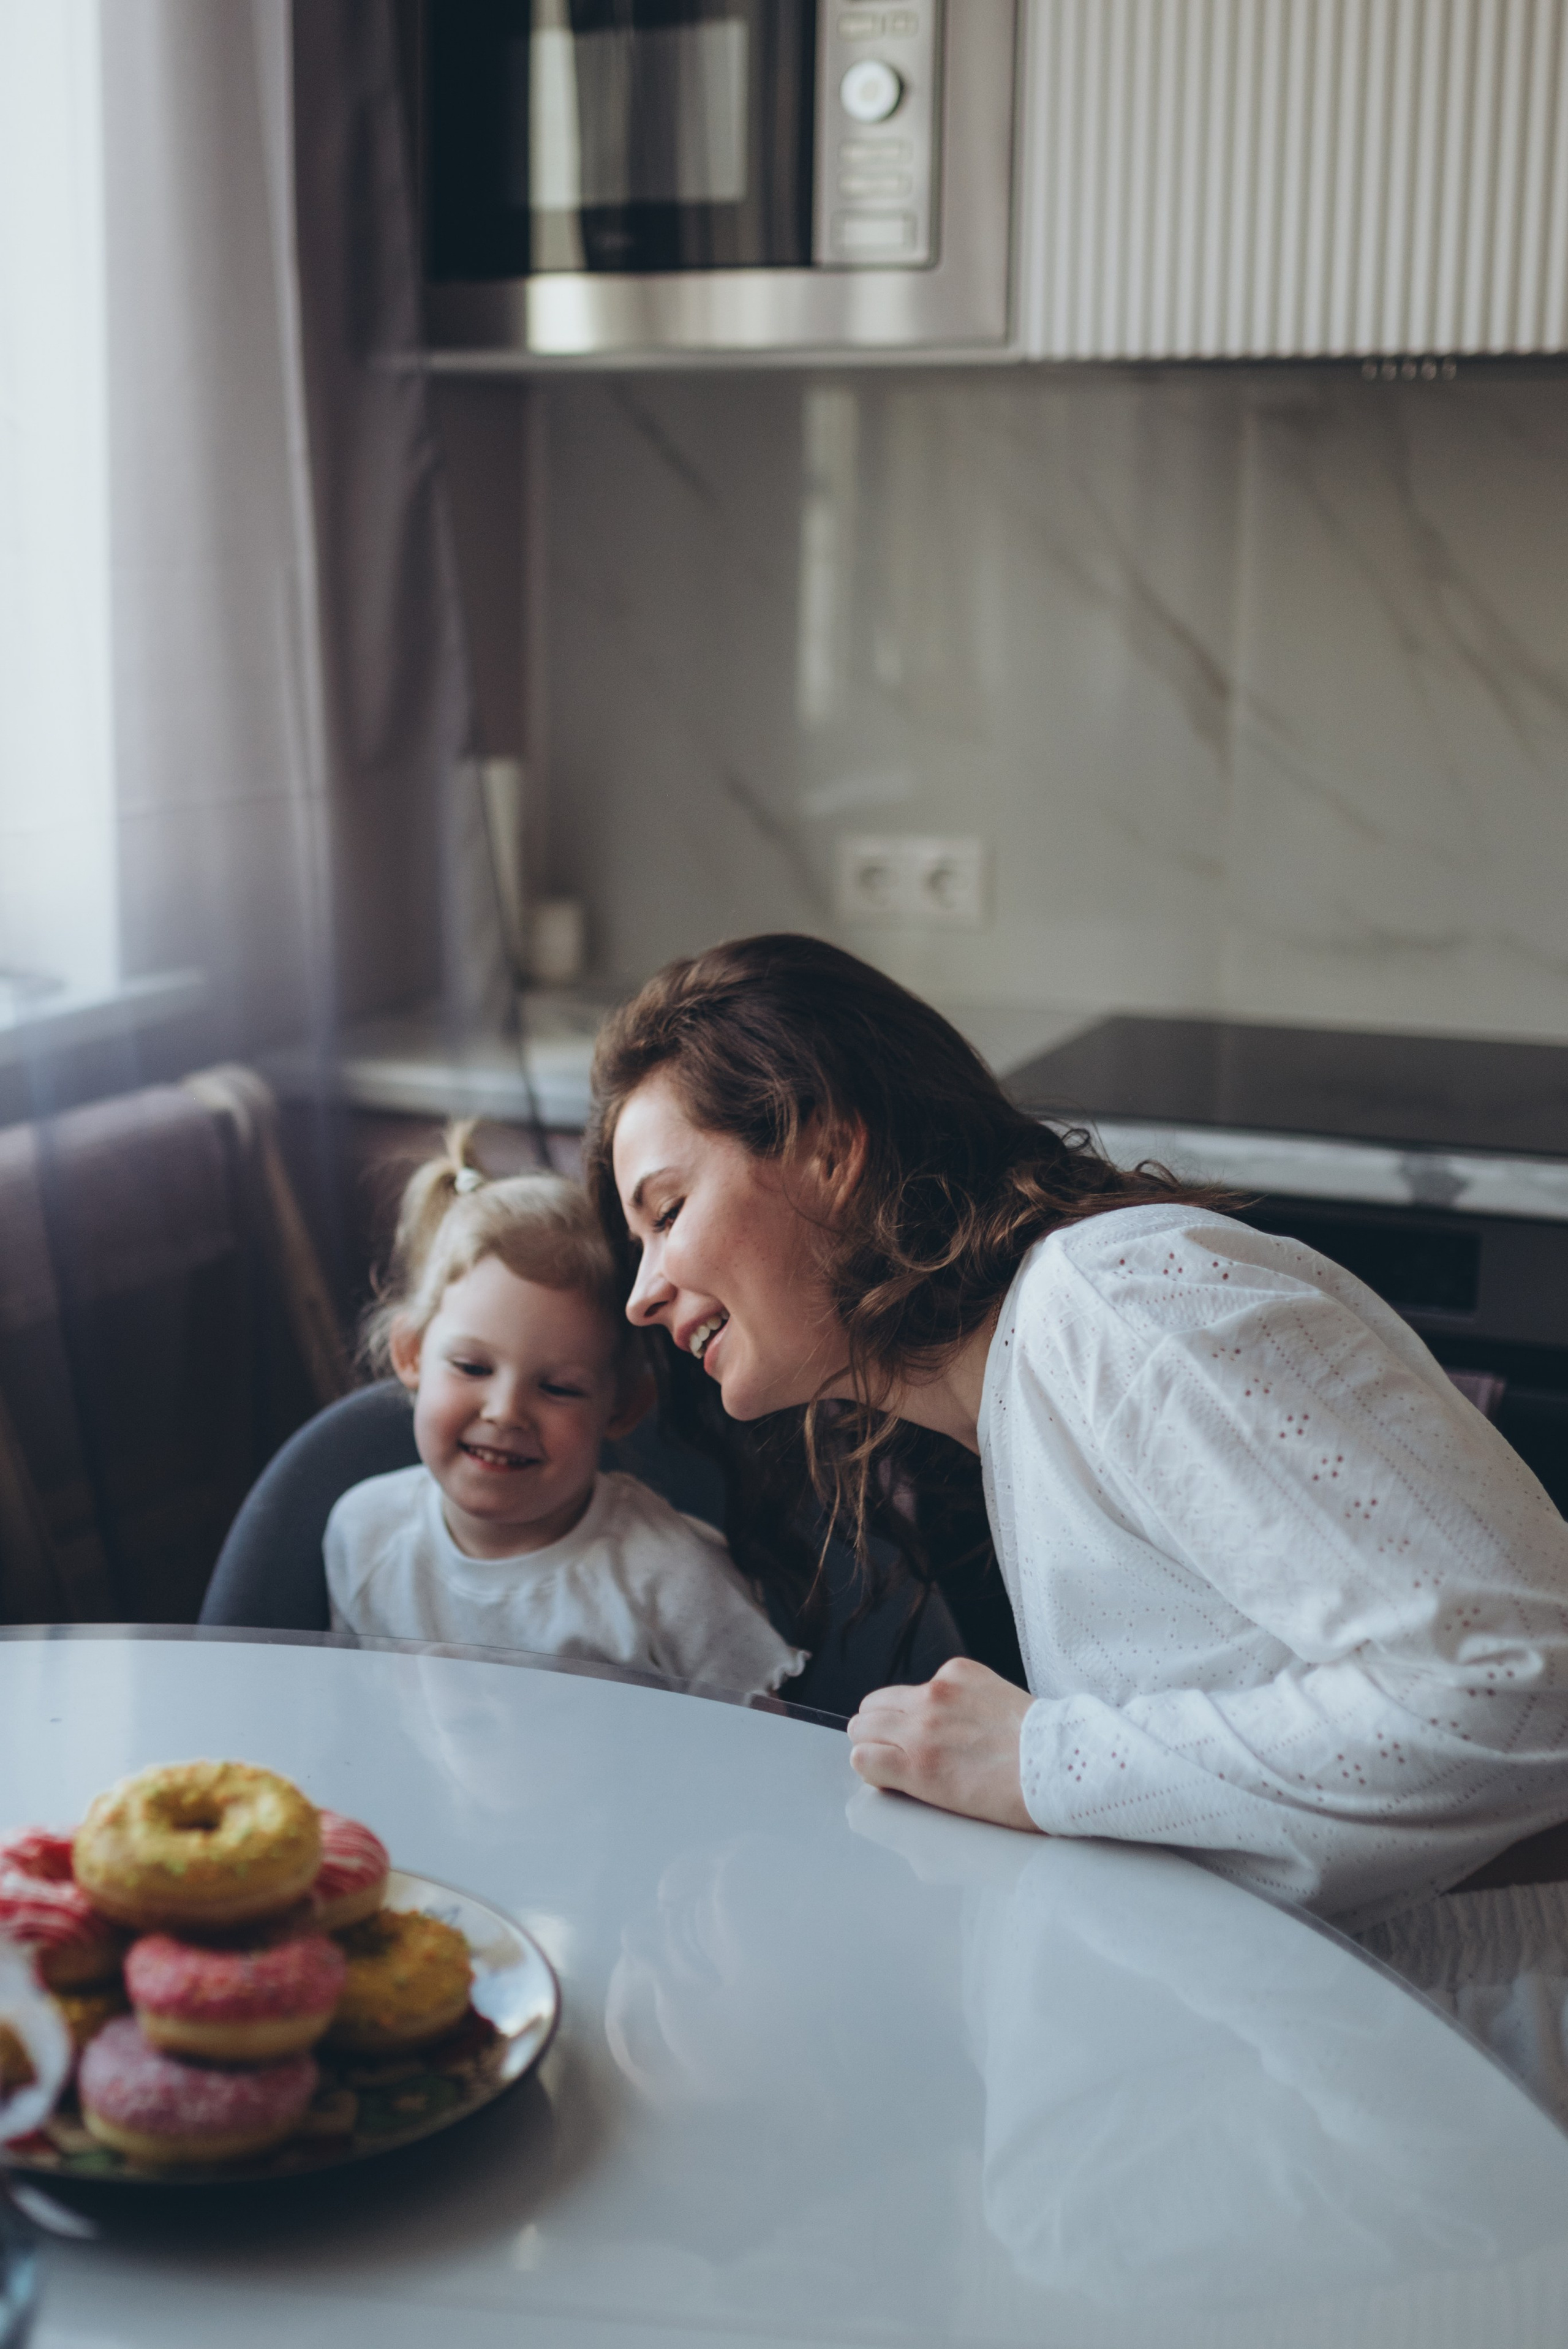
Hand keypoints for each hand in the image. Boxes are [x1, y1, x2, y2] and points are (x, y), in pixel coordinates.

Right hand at [847, 1659, 1037, 1832]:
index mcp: (916, 1767)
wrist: (1058, 1763)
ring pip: (884, 1696)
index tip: (886, 1768)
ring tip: (924, 1728)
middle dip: (875, 1738)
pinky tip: (963, 1712)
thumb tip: (884, 1769)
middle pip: (862, 1722)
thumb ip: (908, 1783)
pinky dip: (938, 1694)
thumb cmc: (1013, 1794)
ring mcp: (939, 1692)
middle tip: (899, 1747)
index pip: (859, 1756)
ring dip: (895, 1713)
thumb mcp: (948, 1805)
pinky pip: (928, 1679)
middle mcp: (921, 1725)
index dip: (873, 1765)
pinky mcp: (960, 1671)